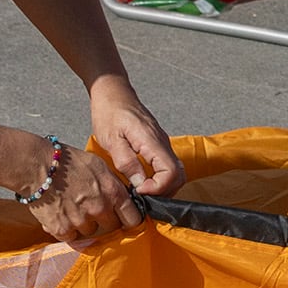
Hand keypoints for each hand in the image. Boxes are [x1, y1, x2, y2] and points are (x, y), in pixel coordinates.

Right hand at [9, 132, 141, 245]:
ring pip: (90, 232)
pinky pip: (71, 237)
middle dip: (105, 220)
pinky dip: (66, 229)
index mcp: (113, 192)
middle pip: (111, 227)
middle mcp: (100, 209)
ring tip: (72, 207)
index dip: (129, 219)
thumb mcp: (99, 165)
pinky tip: (61, 215)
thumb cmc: (67, 160)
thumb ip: (112, 184)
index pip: (133, 218)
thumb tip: (122, 196)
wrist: (37, 165)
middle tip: (92, 209)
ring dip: (84, 224)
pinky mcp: (62, 229)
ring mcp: (81, 221)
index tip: (125, 219)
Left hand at [83, 78, 178, 201]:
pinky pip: (167, 165)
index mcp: (151, 141)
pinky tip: (143, 179)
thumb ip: (127, 163)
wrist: (113, 92)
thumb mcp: (111, 140)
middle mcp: (162, 142)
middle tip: (142, 195)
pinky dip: (160, 178)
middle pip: (178, 175)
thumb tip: (140, 184)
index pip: (170, 172)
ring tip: (141, 189)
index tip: (139, 190)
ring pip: (176, 171)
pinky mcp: (158, 144)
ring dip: (162, 186)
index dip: (157, 188)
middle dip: (163, 191)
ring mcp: (162, 143)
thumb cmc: (109, 113)